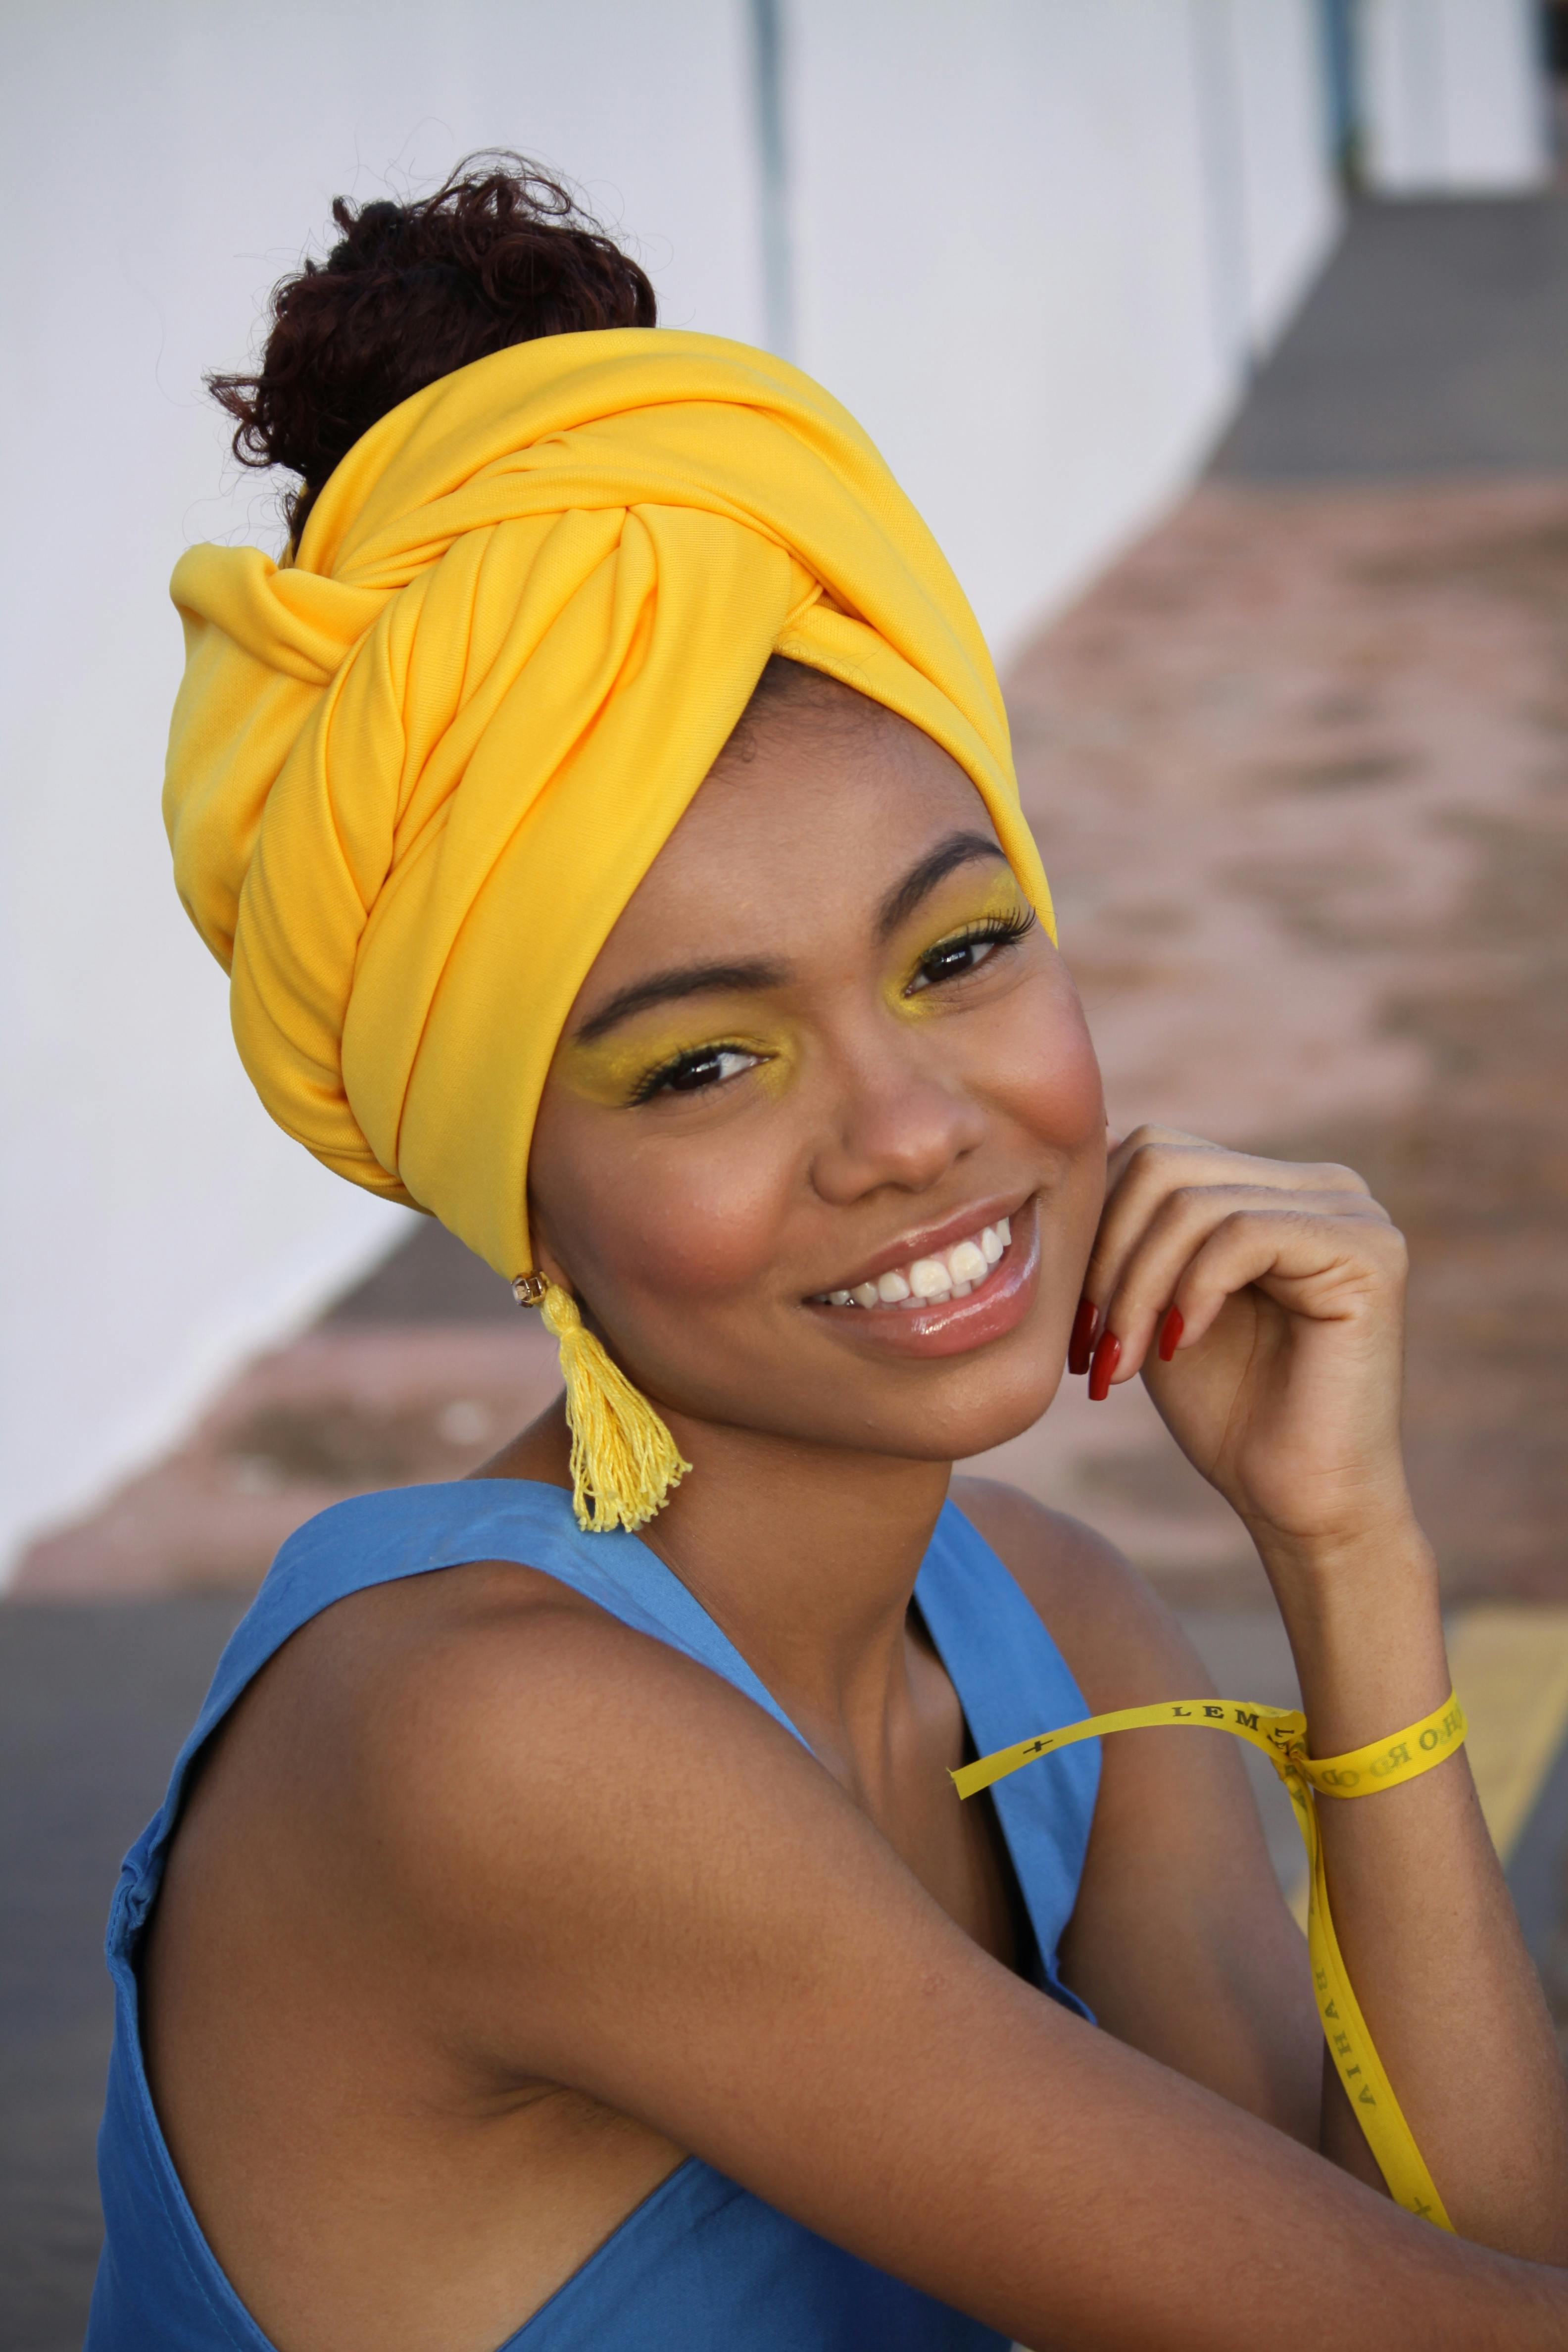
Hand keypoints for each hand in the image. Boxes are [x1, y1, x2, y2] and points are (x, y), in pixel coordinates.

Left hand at [1076, 1126, 1414, 1565]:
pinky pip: (1242, 1234)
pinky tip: (1180, 1346)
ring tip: (1121, 1359)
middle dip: (1107, 1255)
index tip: (1072, 1319)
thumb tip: (1085, 1140)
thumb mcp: (1155, 1300)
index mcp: (1272, 1187)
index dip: (1092, 1226)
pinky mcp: (1369, 1252)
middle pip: (1163, 1161)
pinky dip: (1192, 1291)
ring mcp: (1352, 1211)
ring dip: (1136, 1288)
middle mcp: (1320, 1184)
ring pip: (1192, 1201)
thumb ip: (1133, 1227)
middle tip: (1088, 1342)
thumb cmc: (1227, 1411)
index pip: (1151, 1152)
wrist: (1298, 1501)